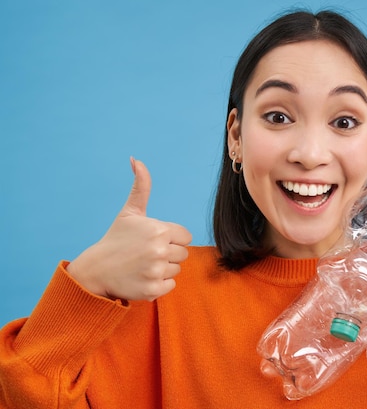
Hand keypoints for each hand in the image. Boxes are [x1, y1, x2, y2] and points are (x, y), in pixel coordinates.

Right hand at [67, 158, 192, 300]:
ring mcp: (156, 271)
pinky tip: (142, 277)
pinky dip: (159, 284)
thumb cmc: (116, 239)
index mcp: (159, 230)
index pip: (185, 236)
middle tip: (146, 253)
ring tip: (143, 265)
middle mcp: (159, 251)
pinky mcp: (153, 290)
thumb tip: (136, 159)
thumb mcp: (130, 212)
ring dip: (163, 269)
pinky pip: (170, 285)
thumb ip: (141, 186)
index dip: (171, 238)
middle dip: (168, 253)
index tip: (153, 239)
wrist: (96, 270)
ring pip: (176, 270)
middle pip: (183, 254)